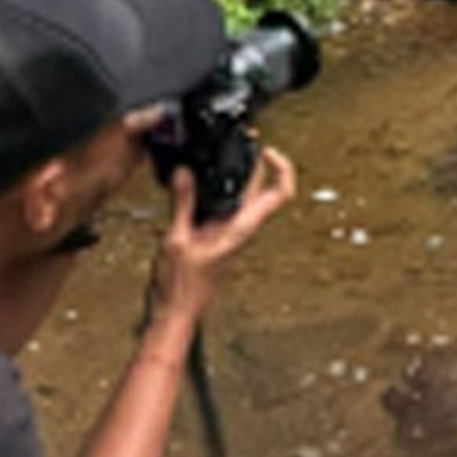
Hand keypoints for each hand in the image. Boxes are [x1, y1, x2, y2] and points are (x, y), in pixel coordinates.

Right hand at [146, 146, 296, 328]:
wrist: (176, 312)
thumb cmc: (181, 288)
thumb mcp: (176, 239)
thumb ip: (182, 204)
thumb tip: (184, 174)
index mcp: (240, 230)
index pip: (278, 195)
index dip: (280, 167)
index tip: (265, 150)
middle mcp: (243, 231)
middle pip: (262, 191)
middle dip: (255, 164)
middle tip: (242, 144)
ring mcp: (233, 235)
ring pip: (246, 199)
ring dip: (238, 177)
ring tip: (222, 157)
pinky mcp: (221, 239)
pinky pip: (228, 209)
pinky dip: (220, 191)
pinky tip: (202, 184)